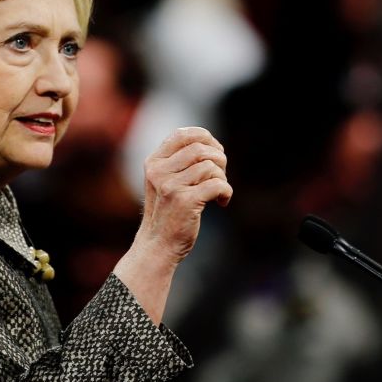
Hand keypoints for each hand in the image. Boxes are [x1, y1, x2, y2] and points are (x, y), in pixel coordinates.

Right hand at [113, 128, 230, 323]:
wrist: (157, 247)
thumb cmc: (166, 214)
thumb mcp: (163, 183)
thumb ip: (178, 163)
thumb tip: (211, 146)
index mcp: (154, 163)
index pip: (182, 134)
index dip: (205, 137)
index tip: (215, 151)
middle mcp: (159, 172)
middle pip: (201, 148)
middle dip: (219, 159)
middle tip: (221, 175)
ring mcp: (171, 186)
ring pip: (210, 166)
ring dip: (222, 178)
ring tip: (219, 192)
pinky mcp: (185, 201)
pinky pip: (217, 184)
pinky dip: (226, 192)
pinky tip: (222, 202)